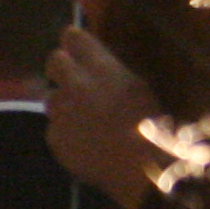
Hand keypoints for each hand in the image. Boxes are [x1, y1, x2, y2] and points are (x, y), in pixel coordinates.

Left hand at [45, 24, 165, 208]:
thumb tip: (99, 63)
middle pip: (54, 61)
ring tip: (90, 119)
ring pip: (53, 98)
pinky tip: (88, 142)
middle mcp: (76, 86)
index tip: (75, 44)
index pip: (73, 38)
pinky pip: (56, 128)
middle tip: (75, 78)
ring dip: (65, 103)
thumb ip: (114, 72)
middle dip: (62, 66)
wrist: (145, 171)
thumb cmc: (156, 128)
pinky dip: (67, 132)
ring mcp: (61, 113)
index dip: (74, 41)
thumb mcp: (141, 88)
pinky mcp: (54, 138)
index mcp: (103, 69)